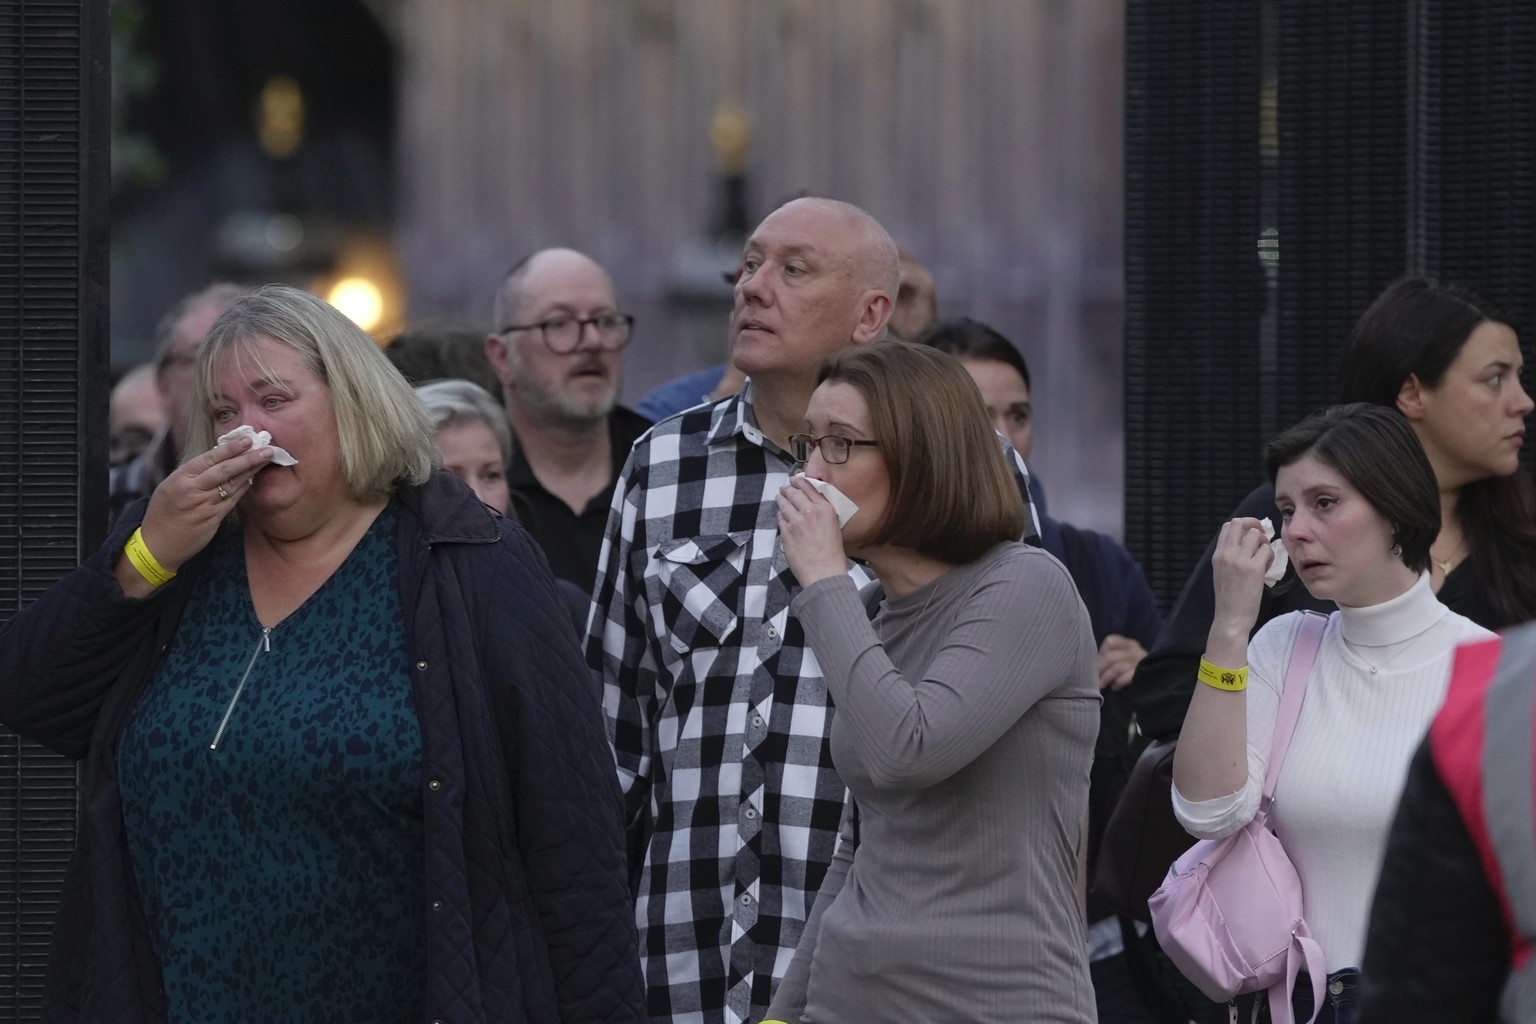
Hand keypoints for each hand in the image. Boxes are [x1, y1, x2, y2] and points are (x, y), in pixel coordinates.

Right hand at [137, 436, 275, 572]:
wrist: (157, 544)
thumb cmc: (163, 512)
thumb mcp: (170, 486)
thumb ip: (192, 473)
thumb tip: (216, 456)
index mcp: (180, 478)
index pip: (209, 459)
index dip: (230, 448)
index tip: (247, 439)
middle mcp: (193, 490)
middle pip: (225, 471)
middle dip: (247, 458)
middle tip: (266, 448)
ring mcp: (204, 505)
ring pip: (232, 484)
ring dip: (250, 471)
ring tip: (265, 459)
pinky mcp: (213, 519)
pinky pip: (232, 500)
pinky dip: (243, 488)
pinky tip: (253, 478)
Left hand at [776, 477, 847, 586]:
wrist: (823, 572)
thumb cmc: (832, 553)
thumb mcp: (834, 526)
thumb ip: (823, 512)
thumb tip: (812, 504)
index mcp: (825, 509)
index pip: (809, 488)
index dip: (799, 482)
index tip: (795, 480)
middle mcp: (810, 512)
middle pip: (794, 493)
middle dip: (787, 489)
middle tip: (784, 488)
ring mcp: (796, 522)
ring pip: (784, 504)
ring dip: (781, 499)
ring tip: (779, 497)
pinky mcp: (785, 532)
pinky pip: (780, 518)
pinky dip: (780, 515)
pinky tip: (781, 515)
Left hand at [1097, 633, 1146, 690]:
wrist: (1159, 681)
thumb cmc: (1134, 669)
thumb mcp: (1125, 658)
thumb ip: (1112, 657)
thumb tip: (1093, 664)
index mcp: (1129, 644)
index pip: (1111, 641)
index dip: (1102, 652)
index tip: (1097, 663)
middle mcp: (1135, 650)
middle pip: (1111, 657)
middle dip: (1100, 668)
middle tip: (1095, 677)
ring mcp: (1140, 662)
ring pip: (1117, 667)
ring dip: (1106, 678)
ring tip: (1101, 685)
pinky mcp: (1143, 674)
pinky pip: (1126, 677)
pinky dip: (1118, 682)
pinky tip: (1114, 687)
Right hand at [1209, 516, 1272, 644]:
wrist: (1231, 617)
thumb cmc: (1228, 599)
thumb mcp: (1221, 572)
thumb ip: (1229, 556)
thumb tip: (1244, 543)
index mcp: (1217, 555)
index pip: (1228, 526)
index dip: (1243, 525)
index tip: (1250, 535)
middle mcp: (1227, 553)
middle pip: (1240, 523)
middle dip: (1254, 524)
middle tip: (1261, 537)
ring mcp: (1240, 560)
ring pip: (1256, 534)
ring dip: (1264, 543)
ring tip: (1264, 557)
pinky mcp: (1254, 568)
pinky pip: (1267, 550)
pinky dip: (1270, 556)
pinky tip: (1267, 568)